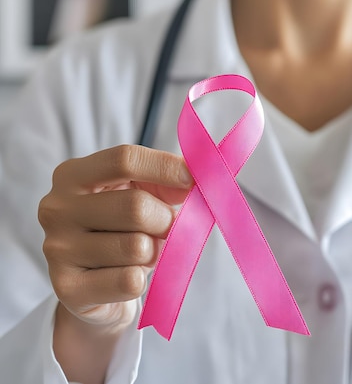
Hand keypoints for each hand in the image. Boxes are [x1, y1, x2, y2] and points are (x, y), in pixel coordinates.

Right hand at [39, 145, 192, 332]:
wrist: (93, 285)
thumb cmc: (122, 228)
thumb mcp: (140, 193)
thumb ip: (166, 181)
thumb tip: (197, 180)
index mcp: (72, 175)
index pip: (124, 159)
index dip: (166, 168)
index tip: (193, 180)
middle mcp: (57, 208)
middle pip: (136, 206)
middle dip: (165, 220)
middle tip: (166, 229)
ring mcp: (58, 249)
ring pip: (137, 247)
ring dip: (154, 253)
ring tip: (142, 254)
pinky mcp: (68, 288)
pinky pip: (130, 281)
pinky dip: (141, 279)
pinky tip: (128, 275)